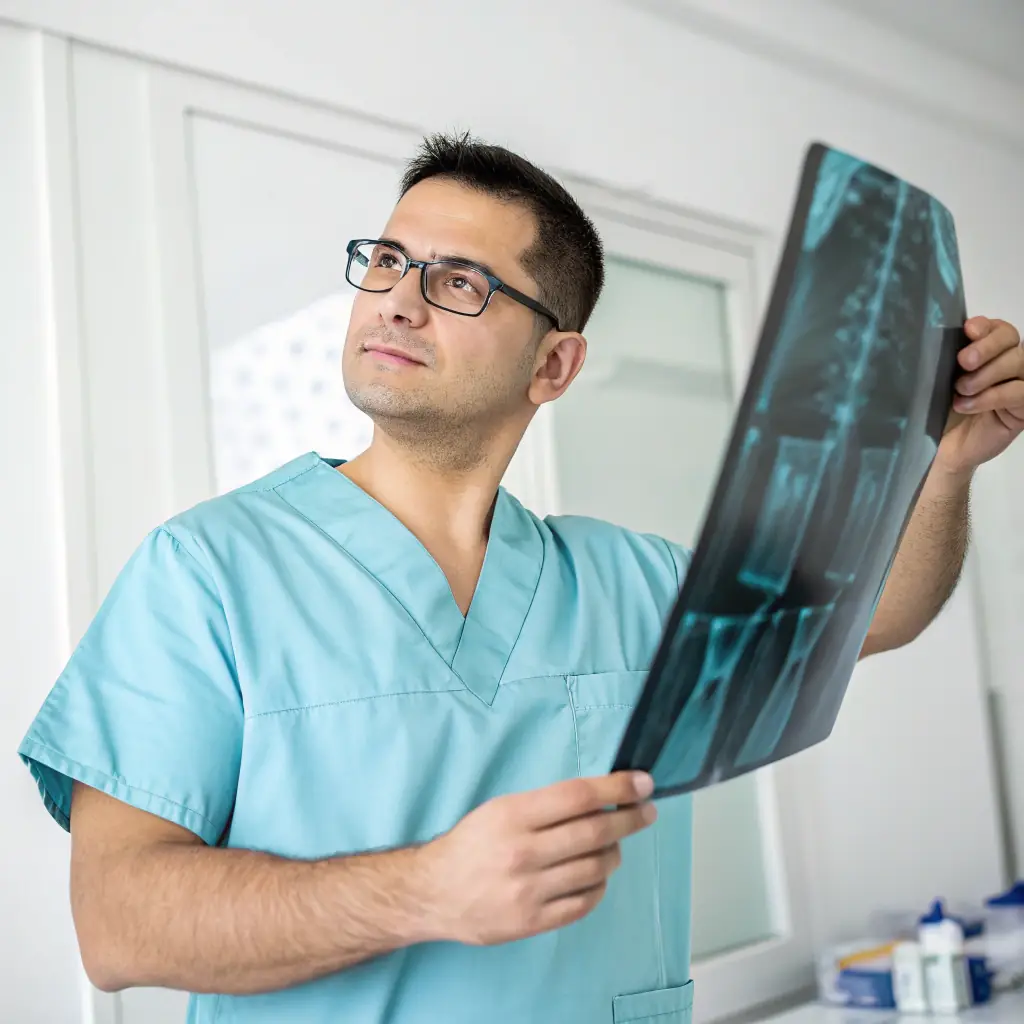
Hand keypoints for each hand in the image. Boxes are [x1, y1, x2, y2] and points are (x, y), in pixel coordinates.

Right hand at [417, 771, 656, 945]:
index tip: (642, 783)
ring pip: (595, 868)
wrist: (434, 892)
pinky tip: (597, 874)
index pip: (578, 796)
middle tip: (646, 812)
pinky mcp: (532, 922)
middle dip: (630, 819)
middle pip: (594, 832)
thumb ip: (545, 805)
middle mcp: (523, 852)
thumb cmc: (471, 843)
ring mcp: (529, 891)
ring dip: (614, 852)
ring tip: (614, 845)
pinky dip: (599, 884)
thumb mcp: (500, 809)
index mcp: (513, 816)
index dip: (617, 788)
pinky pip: (584, 902)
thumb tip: (599, 798)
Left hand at [936, 316, 1023, 475]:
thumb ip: (942, 360)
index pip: (996, 328)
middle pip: (1011, 339)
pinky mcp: (1023, 409)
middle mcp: (1006, 362)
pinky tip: (967, 405)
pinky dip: (992, 396)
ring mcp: (1019, 384)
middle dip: (986, 347)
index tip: (967, 331)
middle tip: (963, 362)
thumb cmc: (934, 411)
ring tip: (961, 389)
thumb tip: (933, 338)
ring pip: (1020, 362)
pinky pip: (1020, 392)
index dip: (985, 327)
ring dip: (989, 373)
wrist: (938, 449)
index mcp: (985, 351)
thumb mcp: (935, 382)